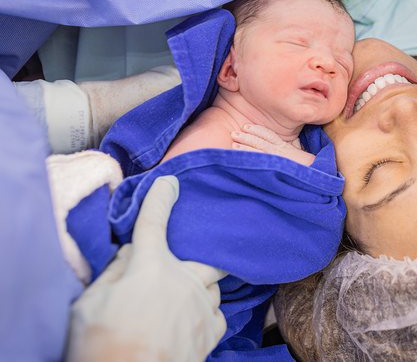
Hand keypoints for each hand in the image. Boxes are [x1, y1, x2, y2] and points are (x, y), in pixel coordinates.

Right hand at [67, 176, 226, 361]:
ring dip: (200, 288)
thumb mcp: (89, 304)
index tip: (169, 182)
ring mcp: (202, 307)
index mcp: (151, 267)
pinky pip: (217, 313)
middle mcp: (184, 281)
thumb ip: (113, 272)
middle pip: (207, 258)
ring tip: (182, 300)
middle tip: (200, 259)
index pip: (153, 223)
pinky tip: (194, 320)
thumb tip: (130, 255)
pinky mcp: (211, 333)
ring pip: (212, 287)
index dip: (160, 199)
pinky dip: (207, 313)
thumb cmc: (101, 345)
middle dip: (209, 253)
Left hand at [232, 124, 314, 165]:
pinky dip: (251, 159)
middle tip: (234, 133)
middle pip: (261, 141)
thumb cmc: (310, 167)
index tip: (246, 127)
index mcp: (285, 148)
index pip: (269, 136)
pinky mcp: (277, 167)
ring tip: (233, 144)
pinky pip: (262, 161)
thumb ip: (291, 151)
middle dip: (247, 137)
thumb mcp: (299, 155)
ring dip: (245, 147)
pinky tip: (240, 159)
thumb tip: (286, 148)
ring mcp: (278, 159)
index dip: (257, 130)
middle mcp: (280, 151)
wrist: (318, 174)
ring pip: (259, 150)